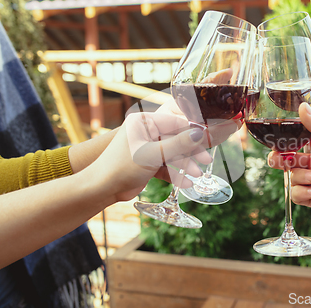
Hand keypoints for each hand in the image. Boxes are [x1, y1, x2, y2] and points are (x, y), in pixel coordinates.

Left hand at [85, 111, 211, 202]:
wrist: (102, 188)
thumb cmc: (122, 166)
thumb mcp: (154, 154)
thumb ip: (179, 144)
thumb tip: (201, 134)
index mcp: (144, 121)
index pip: (175, 122)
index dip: (193, 132)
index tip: (208, 140)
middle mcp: (146, 131)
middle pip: (176, 138)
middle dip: (191, 152)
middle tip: (205, 160)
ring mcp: (146, 147)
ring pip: (173, 153)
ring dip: (185, 165)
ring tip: (197, 176)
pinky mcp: (147, 162)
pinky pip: (166, 165)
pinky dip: (176, 174)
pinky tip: (186, 184)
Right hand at [268, 104, 310, 227]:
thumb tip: (302, 108)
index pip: (301, 132)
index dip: (289, 133)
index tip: (283, 134)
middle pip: (288, 154)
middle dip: (279, 156)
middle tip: (278, 158)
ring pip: (290, 174)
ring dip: (296, 175)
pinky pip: (296, 194)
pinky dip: (300, 193)